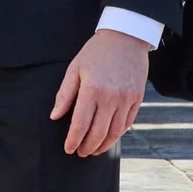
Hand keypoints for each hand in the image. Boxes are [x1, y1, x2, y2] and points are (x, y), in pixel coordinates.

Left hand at [50, 28, 148, 156]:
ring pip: (115, 132)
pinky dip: (118, 134)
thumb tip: (55, 116)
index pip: (80, 124)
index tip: (68, 149)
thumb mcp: (74, 69)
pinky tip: (109, 138)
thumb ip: (64, 94)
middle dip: (87, 147)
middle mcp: (111, 98)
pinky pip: (128, 123)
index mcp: (92, 90)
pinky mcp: (138, 98)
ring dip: (103, 145)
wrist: (126, 38)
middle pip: (98, 132)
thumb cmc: (95, 52)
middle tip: (80, 153)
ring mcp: (126, 99)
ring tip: (94, 150)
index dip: (73, 140)